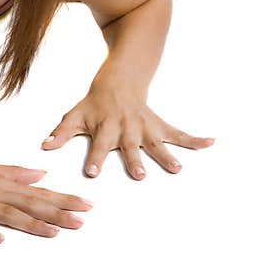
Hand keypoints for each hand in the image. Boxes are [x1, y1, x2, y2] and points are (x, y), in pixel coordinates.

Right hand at [0, 144, 92, 243]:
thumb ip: (14, 172)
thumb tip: (40, 174)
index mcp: (0, 181)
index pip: (39, 192)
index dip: (64, 199)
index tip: (86, 204)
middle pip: (30, 203)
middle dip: (58, 212)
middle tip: (82, 219)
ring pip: (8, 214)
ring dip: (32, 223)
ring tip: (54, 231)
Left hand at [41, 83, 215, 179]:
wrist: (121, 78)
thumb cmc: (96, 101)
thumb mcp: (76, 114)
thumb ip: (61, 132)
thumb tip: (44, 147)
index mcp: (106, 127)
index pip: (99, 144)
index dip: (95, 157)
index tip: (92, 172)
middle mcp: (127, 128)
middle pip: (131, 145)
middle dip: (135, 159)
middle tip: (139, 175)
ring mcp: (145, 126)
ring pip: (157, 142)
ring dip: (167, 154)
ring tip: (177, 168)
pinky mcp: (158, 124)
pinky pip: (178, 132)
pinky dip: (195, 138)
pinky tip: (210, 142)